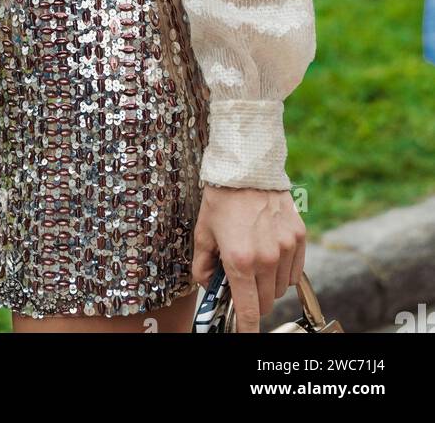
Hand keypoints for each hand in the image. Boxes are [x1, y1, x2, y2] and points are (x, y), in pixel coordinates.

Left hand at [192, 185, 306, 332]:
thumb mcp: (203, 232)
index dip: (247, 328)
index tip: (245, 334)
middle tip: (241, 284)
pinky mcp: (299, 237)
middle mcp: (267, 258)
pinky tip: (270, 255)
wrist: (247, 167)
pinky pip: (294, 271)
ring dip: (268, 285)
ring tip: (254, 262)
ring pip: (280, 288)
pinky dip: (283, 271)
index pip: (248, 310)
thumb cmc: (222, 198)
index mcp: (240, 259)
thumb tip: (208, 285)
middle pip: (265, 302)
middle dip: (252, 300)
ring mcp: (286, 247)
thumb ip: (203, 266)